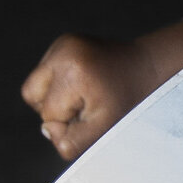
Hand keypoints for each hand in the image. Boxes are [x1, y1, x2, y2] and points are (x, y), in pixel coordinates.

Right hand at [21, 33, 162, 159]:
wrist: (149, 68)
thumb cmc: (129, 102)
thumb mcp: (106, 128)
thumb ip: (74, 141)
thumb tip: (48, 131)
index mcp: (73, 72)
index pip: (48, 114)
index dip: (68, 122)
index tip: (94, 113)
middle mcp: (63, 51)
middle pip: (33, 97)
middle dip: (58, 108)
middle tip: (89, 103)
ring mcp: (62, 43)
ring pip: (36, 85)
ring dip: (56, 96)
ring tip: (85, 93)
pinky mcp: (64, 41)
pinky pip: (45, 72)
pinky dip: (60, 83)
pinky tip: (84, 82)